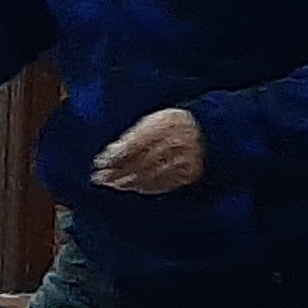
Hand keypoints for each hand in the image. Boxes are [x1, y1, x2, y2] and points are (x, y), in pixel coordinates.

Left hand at [91, 109, 207, 195]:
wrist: (208, 132)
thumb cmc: (174, 124)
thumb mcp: (156, 119)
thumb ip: (136, 133)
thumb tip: (111, 151)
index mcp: (165, 126)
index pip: (134, 144)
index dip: (115, 155)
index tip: (99, 161)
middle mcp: (174, 144)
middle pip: (140, 162)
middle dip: (117, 172)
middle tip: (99, 177)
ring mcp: (183, 161)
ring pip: (150, 175)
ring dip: (127, 182)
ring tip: (111, 185)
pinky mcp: (188, 174)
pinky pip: (164, 183)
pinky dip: (144, 187)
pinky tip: (132, 188)